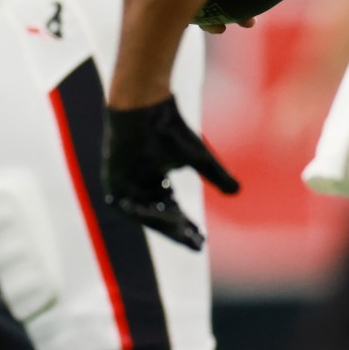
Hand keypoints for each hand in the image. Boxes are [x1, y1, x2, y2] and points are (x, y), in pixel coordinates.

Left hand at [102, 97, 238, 250]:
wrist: (145, 106)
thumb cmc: (170, 127)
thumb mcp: (198, 158)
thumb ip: (216, 176)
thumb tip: (237, 191)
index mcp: (156, 181)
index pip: (172, 212)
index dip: (187, 227)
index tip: (202, 240)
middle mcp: (139, 186)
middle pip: (160, 216)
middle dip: (179, 231)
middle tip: (197, 243)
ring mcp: (124, 185)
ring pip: (146, 214)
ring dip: (166, 225)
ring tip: (186, 233)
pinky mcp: (111, 182)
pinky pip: (129, 206)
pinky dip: (148, 213)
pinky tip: (168, 219)